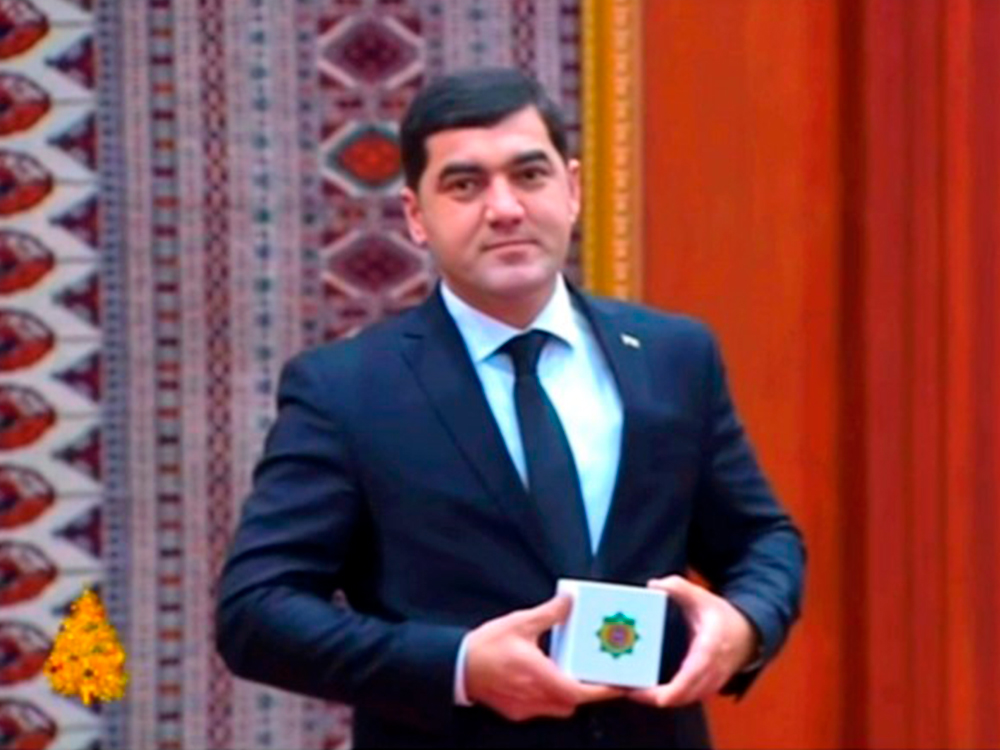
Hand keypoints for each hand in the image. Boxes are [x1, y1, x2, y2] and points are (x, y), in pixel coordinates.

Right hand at [465, 594, 624, 721]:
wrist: (455, 667)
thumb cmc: (485, 647)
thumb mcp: (520, 623)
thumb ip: (550, 613)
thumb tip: (569, 600)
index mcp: (540, 676)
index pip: (580, 692)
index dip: (602, 690)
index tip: (617, 683)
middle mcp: (535, 697)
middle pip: (572, 703)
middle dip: (586, 690)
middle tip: (596, 673)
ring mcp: (525, 708)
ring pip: (558, 708)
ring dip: (567, 693)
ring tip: (570, 671)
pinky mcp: (515, 711)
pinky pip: (541, 708)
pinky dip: (549, 695)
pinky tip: (544, 676)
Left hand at [628, 575, 758, 707]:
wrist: (749, 634)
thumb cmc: (723, 617)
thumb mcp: (702, 597)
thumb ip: (678, 588)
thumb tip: (654, 585)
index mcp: (709, 651)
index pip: (690, 678)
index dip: (668, 691)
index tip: (647, 693)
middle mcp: (711, 673)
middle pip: (681, 696)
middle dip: (651, 697)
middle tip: (625, 688)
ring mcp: (710, 684)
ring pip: (682, 700)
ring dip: (656, 699)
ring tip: (629, 689)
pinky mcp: (706, 688)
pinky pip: (684, 699)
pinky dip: (665, 698)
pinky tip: (644, 690)